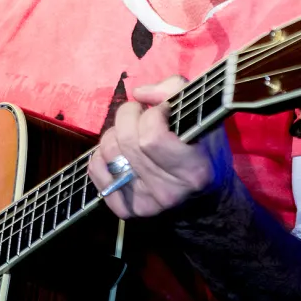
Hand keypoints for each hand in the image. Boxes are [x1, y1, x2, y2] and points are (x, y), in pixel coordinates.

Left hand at [88, 75, 231, 219]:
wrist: (204, 198)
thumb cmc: (203, 150)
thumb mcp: (201, 115)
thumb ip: (174, 91)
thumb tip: (139, 94)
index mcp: (193, 170)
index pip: (152, 137)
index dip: (152, 115)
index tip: (162, 110)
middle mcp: (169, 192)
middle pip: (127, 141)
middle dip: (128, 116)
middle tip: (139, 114)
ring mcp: (146, 204)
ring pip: (109, 153)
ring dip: (113, 132)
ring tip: (129, 131)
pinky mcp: (126, 209)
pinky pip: (96, 171)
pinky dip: (99, 154)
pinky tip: (118, 151)